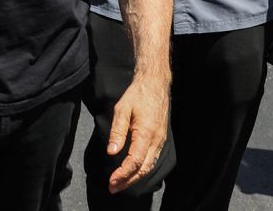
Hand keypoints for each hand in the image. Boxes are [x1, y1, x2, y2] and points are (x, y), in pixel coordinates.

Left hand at [106, 74, 169, 193]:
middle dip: (128, 181)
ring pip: (150, 165)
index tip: (111, 181)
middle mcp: (156, 139)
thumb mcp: (122, 109)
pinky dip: (143, 169)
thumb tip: (111, 152)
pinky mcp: (161, 138)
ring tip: (121, 183)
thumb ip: (117, 131)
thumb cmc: (138, 94)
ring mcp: (160, 139)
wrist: (155, 83)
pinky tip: (133, 172)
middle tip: (113, 188)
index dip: (123, 174)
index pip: (135, 161)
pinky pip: (153, 159)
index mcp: (146, 133)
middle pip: (144, 168)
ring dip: (135, 177)